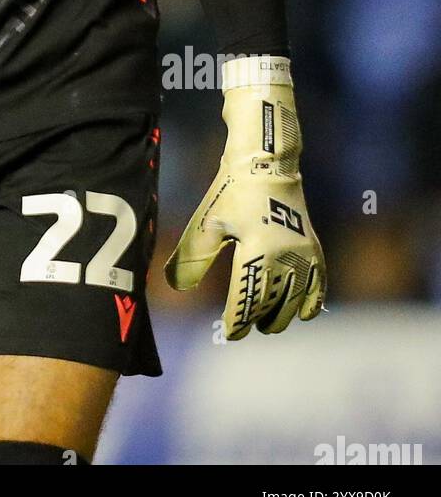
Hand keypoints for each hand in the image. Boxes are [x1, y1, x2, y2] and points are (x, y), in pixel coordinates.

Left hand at [164, 56, 325, 338]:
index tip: (229, 333)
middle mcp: (286, 258)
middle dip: (259, 320)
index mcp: (257, 253)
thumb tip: (177, 288)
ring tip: (268, 322)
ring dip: (283, 316)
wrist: (266, 163)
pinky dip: (312, 303)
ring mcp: (305, 254)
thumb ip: (192, 258)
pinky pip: (320, 286)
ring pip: (298, 302)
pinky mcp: (315, 248)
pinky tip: (304, 313)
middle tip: (246, 326)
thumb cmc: (231, 191)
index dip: (238, 322)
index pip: (248, 301)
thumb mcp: (206, 223)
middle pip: (274, 306)